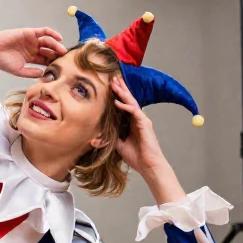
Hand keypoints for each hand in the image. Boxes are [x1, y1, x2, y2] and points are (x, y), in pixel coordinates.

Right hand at [0, 27, 66, 77]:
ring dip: (56, 46)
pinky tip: (59, 39)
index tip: (61, 68)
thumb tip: (44, 73)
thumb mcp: (18, 71)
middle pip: (49, 51)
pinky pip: (44, 32)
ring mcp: (32, 40)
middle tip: (65, 59)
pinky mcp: (30, 33)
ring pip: (48, 42)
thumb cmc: (2, 60)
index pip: (45, 61)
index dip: (53, 64)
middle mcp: (33, 49)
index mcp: (30, 58)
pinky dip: (52, 34)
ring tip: (62, 51)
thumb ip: (31, 72)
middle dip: (57, 55)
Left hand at [111, 75, 185, 203]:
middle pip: (128, 100)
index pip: (124, 105)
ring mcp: (142, 120)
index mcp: (131, 123)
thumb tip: (94, 140)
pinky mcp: (145, 124)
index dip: (118, 95)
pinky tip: (117, 102)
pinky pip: (134, 111)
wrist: (148, 165)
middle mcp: (137, 119)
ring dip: (123, 93)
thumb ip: (108, 139)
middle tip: (113, 78)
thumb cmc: (136, 156)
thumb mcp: (117, 145)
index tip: (110, 86)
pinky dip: (125, 106)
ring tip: (115, 83)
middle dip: (121, 88)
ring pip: (131, 102)